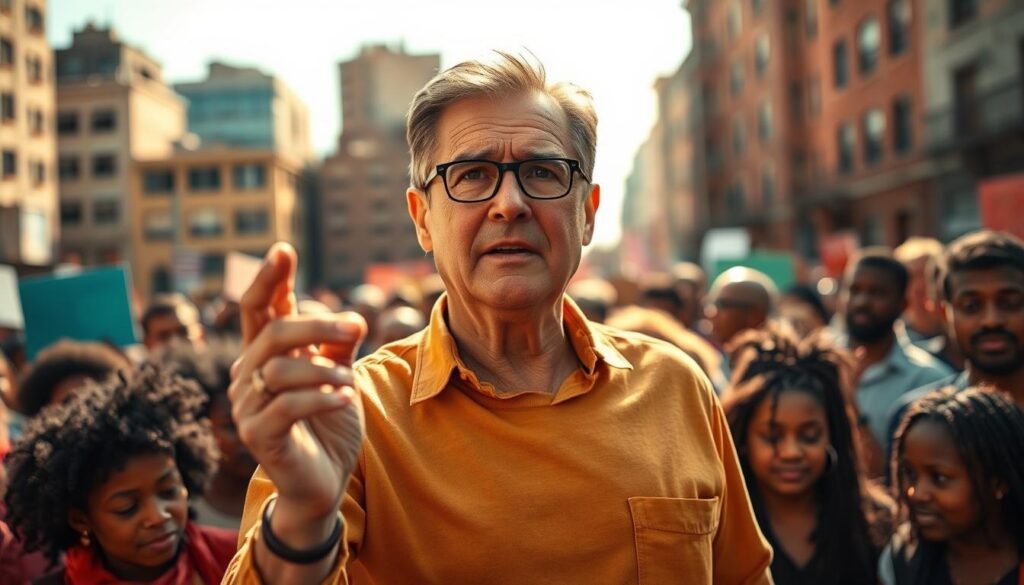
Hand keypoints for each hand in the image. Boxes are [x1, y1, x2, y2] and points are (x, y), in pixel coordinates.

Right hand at [228, 243, 367, 529]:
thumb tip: (355, 318)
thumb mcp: (338, 376)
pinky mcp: (257, 436)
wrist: (324, 481)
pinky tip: (344, 398)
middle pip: (272, 332)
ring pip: (281, 369)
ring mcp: (247, 406)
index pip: (258, 309)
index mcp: (264, 356)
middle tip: (354, 326)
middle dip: (316, 325)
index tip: (284, 249)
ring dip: (323, 370)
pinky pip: (287, 405)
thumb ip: (339, 346)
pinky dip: (321, 398)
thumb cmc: (328, 425)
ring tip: (348, 383)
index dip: (270, 279)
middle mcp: (248, 376)